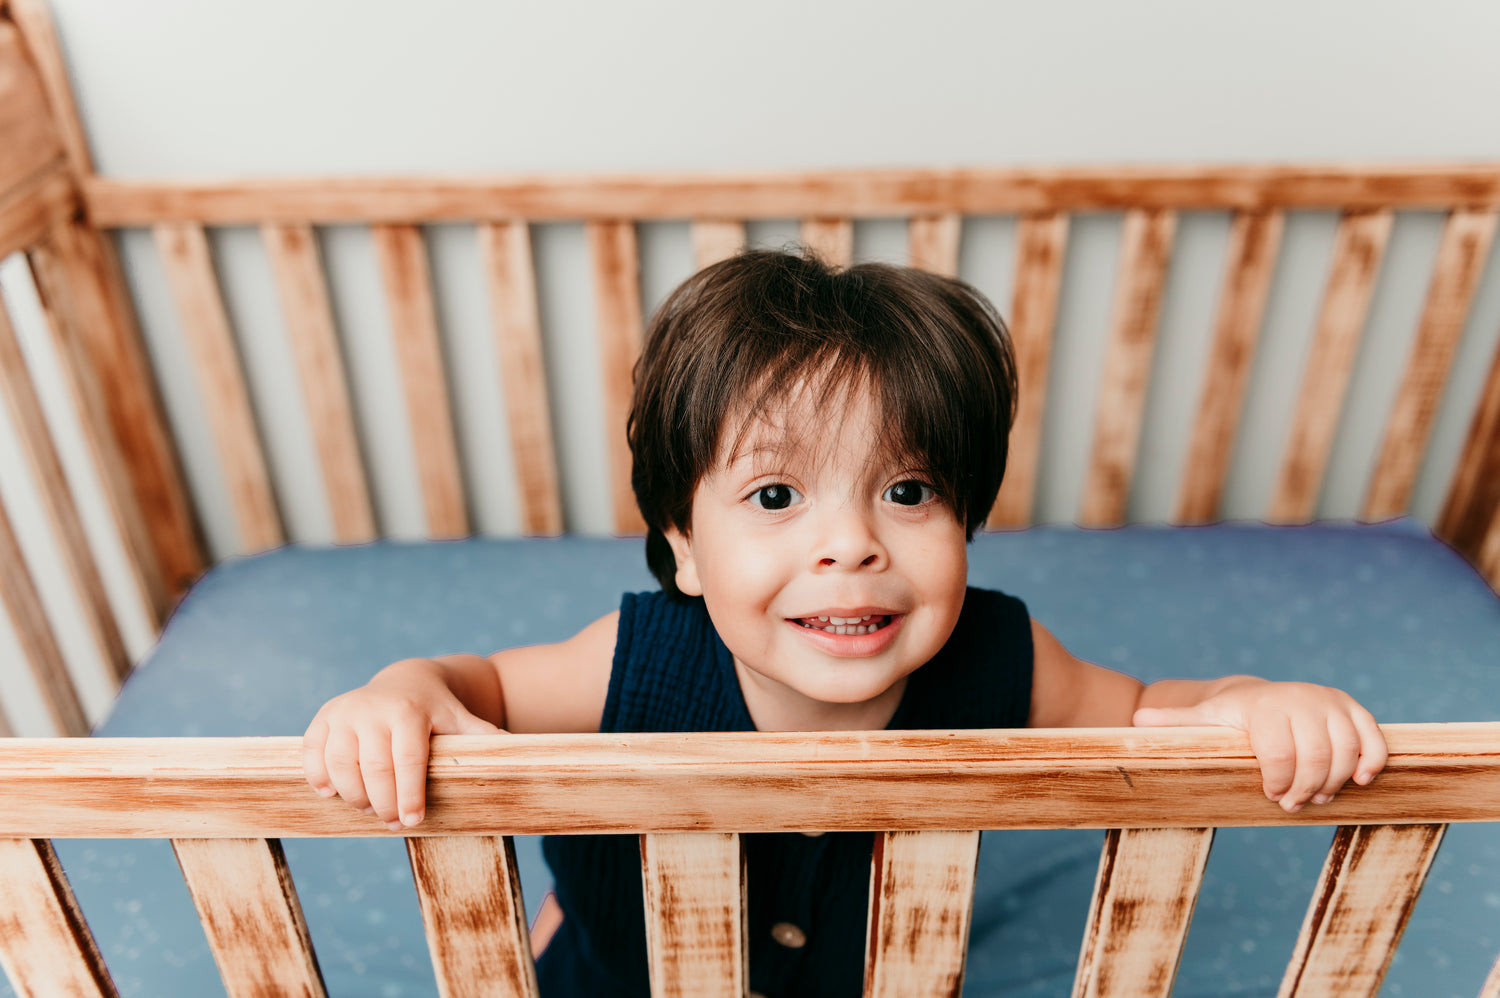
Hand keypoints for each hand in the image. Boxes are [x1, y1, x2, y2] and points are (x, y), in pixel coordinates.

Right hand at [302, 659, 502, 829]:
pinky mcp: (323, 719)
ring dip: (354, 797)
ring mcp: (344, 713)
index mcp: (409, 711)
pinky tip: (334, 794)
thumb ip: (484, 739)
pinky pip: (312, 755)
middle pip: (372, 770)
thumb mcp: (462, 721)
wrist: (407, 681)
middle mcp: (372, 709)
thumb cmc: (439, 712)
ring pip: (339, 767)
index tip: (413, 821)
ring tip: (371, 809)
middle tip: (393, 822)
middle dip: (383, 803)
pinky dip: (319, 779)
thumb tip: (521, 760)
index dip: (409, 795)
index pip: (406, 760)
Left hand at [1133, 679, 1386, 812]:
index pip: (1278, 753)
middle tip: (1293, 804)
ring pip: (1346, 751)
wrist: (1263, 695)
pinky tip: (1357, 781)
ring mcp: (1331, 703)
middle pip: (1315, 757)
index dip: (1277, 782)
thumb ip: (1176, 723)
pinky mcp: (1354, 711)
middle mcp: (1301, 699)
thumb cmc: (1232, 717)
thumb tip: (1136, 720)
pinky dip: (1371, 763)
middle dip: (1306, 788)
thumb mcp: (1205, 720)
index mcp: (1264, 706)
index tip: (1270, 796)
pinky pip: (1374, 740)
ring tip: (1317, 796)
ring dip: (1334, 781)